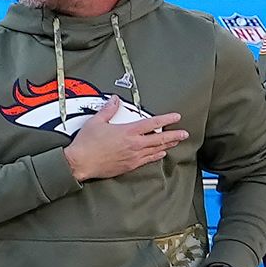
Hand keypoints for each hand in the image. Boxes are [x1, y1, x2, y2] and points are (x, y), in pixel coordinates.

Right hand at [61, 109, 185, 181]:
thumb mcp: (96, 122)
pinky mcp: (129, 165)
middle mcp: (134, 144)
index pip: (152, 123)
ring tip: (176, 142)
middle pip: (159, 139)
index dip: (166, 119)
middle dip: (174, 136)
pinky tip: (161, 154)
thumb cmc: (87, 144)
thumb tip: (115, 100)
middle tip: (184, 133)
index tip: (176, 117)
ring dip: (167, 145)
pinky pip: (147, 160)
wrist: (81, 163)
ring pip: (156, 150)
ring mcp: (133, 156)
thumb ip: (108, 110)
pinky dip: (156, 156)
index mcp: (127, 131)